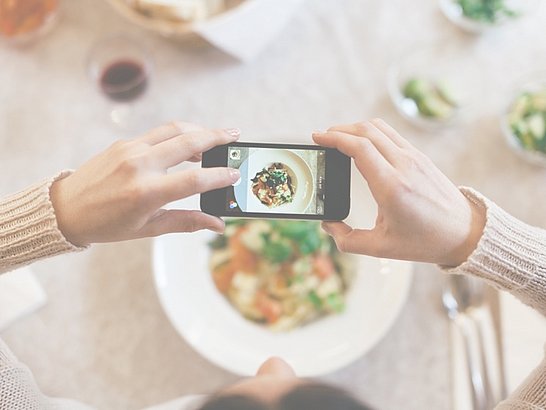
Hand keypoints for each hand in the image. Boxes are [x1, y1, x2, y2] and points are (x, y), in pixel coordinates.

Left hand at [50, 122, 240, 245]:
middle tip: (236, 135)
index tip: (235, 174)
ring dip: (199, 130)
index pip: (194, 179)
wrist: (66, 209)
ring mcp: (130, 150)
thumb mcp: (149, 228)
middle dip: (217, 137)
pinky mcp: (124, 143)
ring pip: (174, 130)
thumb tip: (218, 224)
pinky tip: (188, 143)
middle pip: (189, 142)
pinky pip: (158, 133)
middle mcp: (140, 166)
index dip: (219, 176)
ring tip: (217, 135)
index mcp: (146, 193)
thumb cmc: (107, 224)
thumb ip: (187, 222)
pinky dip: (178, 134)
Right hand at [313, 119, 484, 266]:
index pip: (359, 147)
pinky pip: (391, 134)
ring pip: (379, 127)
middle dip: (339, 130)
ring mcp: (414, 157)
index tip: (317, 138)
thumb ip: (348, 240)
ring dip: (355, 128)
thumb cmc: (425, 241)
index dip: (334, 138)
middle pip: (366, 130)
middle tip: (322, 138)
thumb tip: (328, 226)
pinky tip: (362, 144)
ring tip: (339, 138)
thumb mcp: (381, 248)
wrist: (465, 232)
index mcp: (392, 186)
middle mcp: (404, 165)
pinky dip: (371, 132)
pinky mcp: (420, 156)